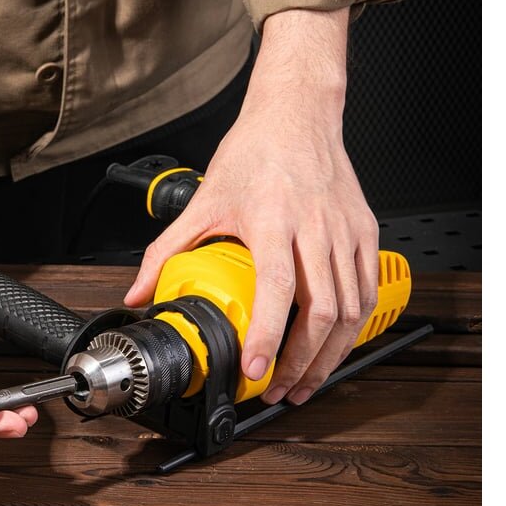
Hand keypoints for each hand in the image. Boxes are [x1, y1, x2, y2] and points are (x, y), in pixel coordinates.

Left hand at [124, 8, 377, 404]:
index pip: (277, 287)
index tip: (258, 370)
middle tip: (279, 390)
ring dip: (328, 355)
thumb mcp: (203, 201)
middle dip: (301, 362)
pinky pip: (366, 291)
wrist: (298, 115)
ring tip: (304, 382)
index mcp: (271, 219)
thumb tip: (139, 292)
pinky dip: (352, 328)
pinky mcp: (365, 232)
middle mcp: (314, 227)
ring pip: (349, 309)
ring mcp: (345, 231)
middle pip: (321, 311)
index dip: (269, 334)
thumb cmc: (255, 152)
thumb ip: (166, 251)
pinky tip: (334, 347)